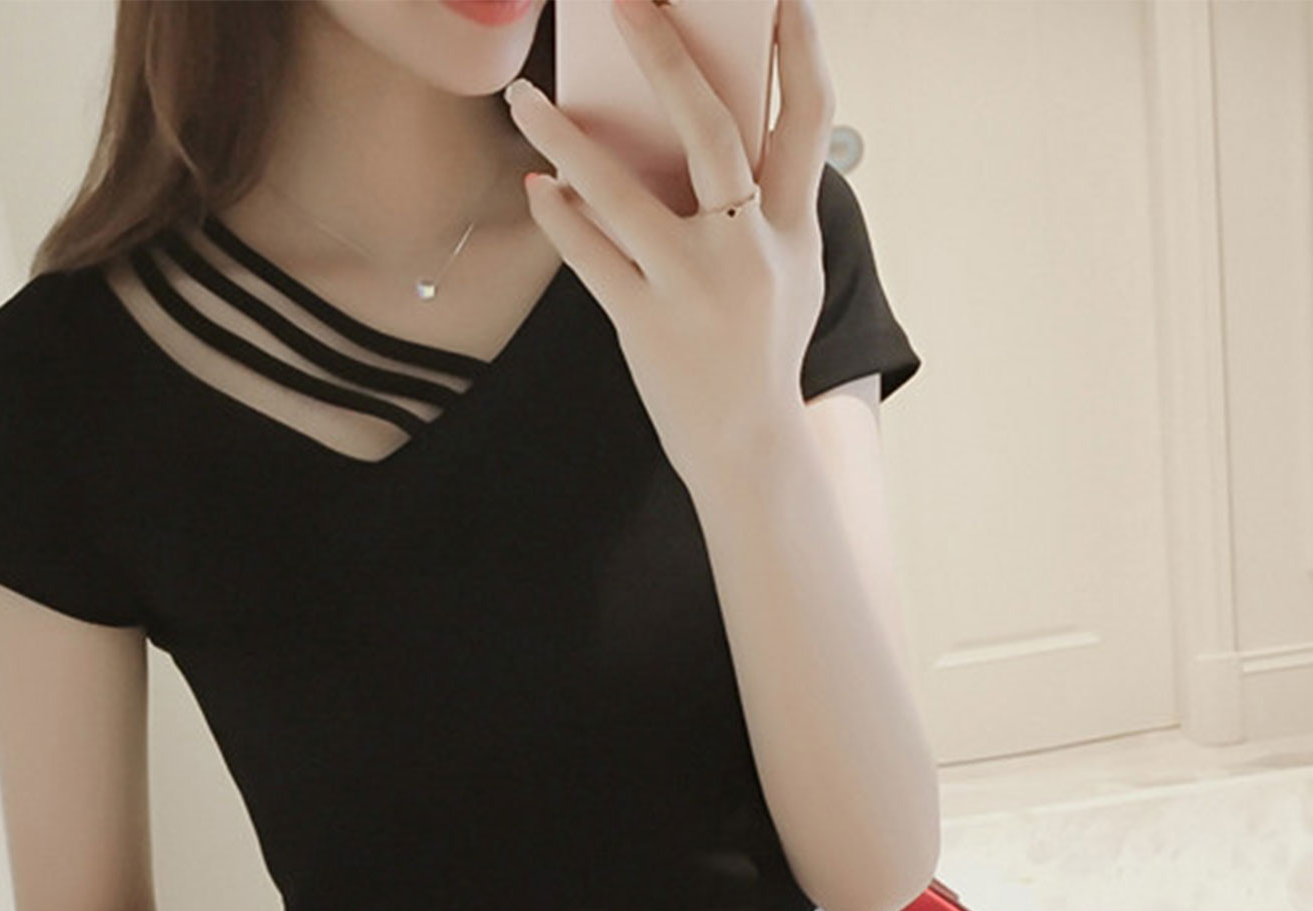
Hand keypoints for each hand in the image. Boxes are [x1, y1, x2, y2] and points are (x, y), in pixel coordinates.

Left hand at [505, 0, 834, 493]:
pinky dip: (560, 218)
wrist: (748, 444)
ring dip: (567, 139)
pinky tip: (537, 186)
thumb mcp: (792, 270)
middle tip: (628, 3)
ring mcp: (693, 287)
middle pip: (711, 130)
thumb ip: (772, 201)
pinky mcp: (646, 323)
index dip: (798, 50)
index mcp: (791, 228)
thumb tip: (728, 126)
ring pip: (623, 194)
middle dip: (667, 56)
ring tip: (526, 98)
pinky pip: (591, 257)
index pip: (806, 120)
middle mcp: (746, 249)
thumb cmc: (764, 349)